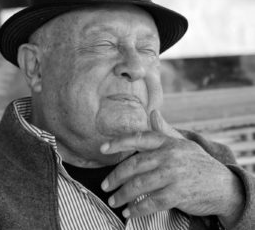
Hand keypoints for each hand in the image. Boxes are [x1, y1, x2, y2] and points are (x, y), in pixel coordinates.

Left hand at [100, 110, 243, 226]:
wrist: (223, 184)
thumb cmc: (197, 162)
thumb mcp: (182, 143)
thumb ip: (164, 130)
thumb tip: (153, 113)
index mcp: (167, 142)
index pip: (138, 138)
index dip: (118, 143)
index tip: (102, 148)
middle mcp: (169, 156)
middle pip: (134, 165)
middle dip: (115, 177)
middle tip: (105, 186)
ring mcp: (173, 175)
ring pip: (139, 185)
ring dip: (122, 195)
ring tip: (113, 201)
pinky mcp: (178, 194)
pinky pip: (152, 202)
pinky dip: (137, 208)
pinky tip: (129, 211)